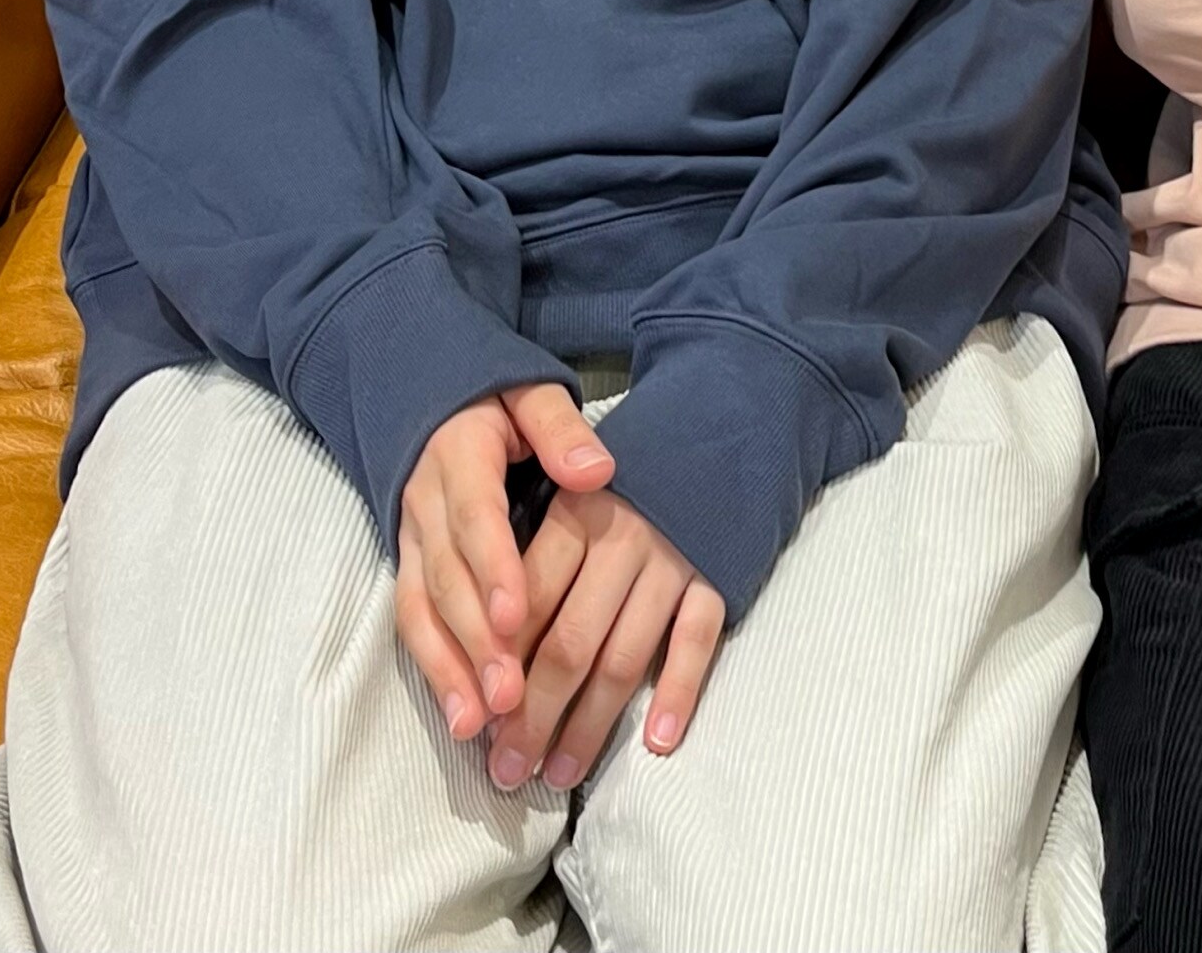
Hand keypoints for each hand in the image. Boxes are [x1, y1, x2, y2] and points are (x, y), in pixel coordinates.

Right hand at [395, 382, 613, 743]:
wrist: (437, 400)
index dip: (492, 569)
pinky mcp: (407, 568)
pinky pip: (413, 624)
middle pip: (446, 579)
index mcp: (459, 457)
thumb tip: (597, 470)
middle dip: (475, 641)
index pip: (475, 519)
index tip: (515, 616)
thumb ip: (560, 430)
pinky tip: (463, 717)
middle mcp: (426, 504)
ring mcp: (410, 541)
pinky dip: (435, 671)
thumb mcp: (533, 395)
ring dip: (449, 669)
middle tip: (510, 696)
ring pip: (421, 611)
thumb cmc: (503, 402)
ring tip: (481, 724)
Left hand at [484, 485, 725, 792]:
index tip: (478, 724)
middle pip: (569, 643)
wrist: (723, 426)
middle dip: (532, 717)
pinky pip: (696, 642)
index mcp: (576, 515)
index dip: (499, 669)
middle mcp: (622, 540)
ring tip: (559, 774)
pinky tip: (658, 742)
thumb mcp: (573, 490)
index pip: (526, 604)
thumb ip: (535, 555)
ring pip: (625, 656)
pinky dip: (677, 693)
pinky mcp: (717, 575)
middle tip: (506, 771)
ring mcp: (673, 561)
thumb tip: (489, 648)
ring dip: (589, 724)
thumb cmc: (629, 474)